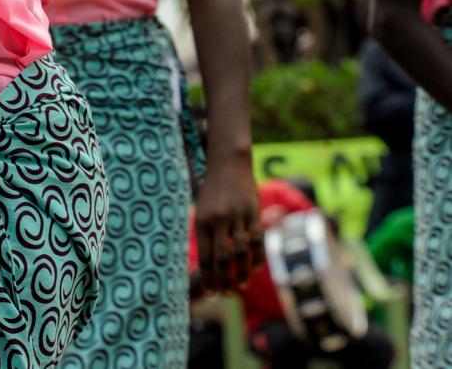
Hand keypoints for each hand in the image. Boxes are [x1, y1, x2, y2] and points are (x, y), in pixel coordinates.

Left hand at [193, 155, 262, 293]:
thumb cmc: (214, 192)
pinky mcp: (253, 213)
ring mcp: (237, 217)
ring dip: (241, 273)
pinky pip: (257, 239)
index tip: (212, 293)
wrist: (228, 164)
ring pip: (240, 252)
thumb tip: (210, 265)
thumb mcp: (204, 211)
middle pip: (222, 258)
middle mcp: (218, 220)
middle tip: (227, 295)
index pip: (206, 256)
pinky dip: (256, 257)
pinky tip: (255, 269)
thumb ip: (207, 235)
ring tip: (241, 287)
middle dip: (224, 280)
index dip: (209, 277)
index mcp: (202, 221)